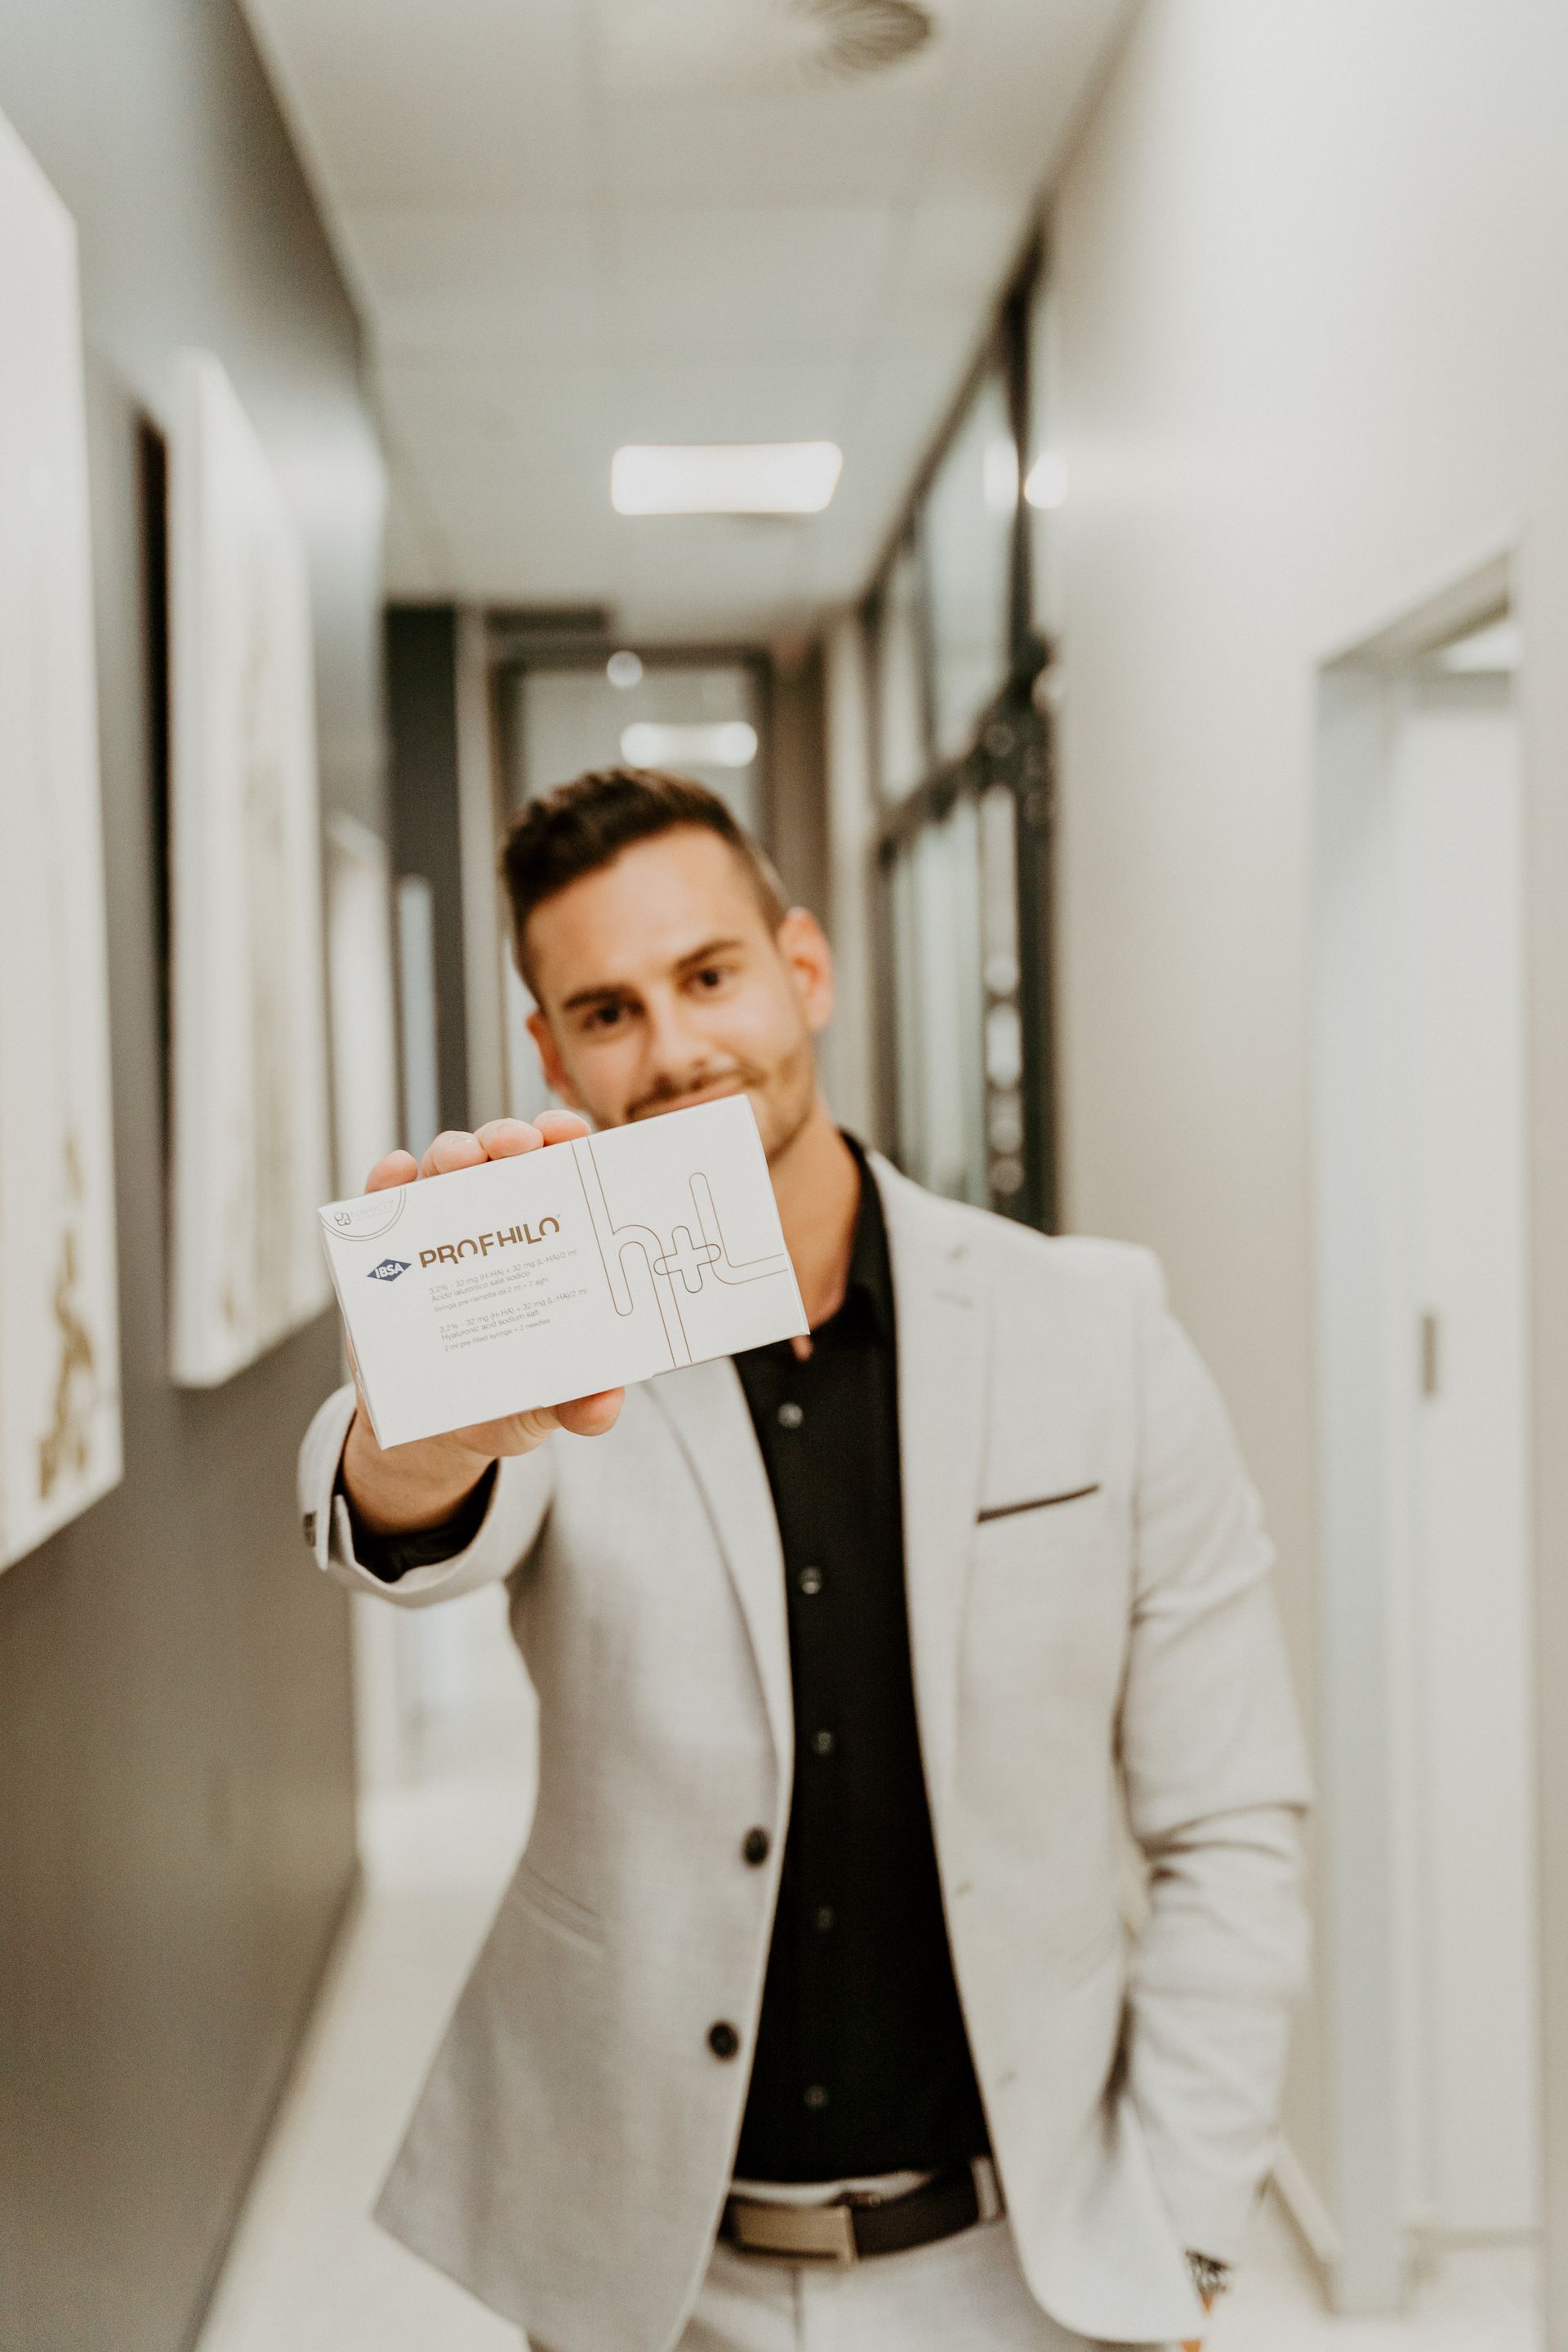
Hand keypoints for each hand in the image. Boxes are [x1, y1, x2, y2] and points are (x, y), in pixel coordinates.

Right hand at [341, 1112, 623, 1533]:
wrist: (438, 1435)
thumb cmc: (511, 1398)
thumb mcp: (554, 1405)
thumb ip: (584, 1406)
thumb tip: (604, 1403)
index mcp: (544, 1242)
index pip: (559, 1175)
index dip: (564, 1143)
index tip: (571, 1133)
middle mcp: (492, 1225)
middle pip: (500, 1161)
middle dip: (508, 1139)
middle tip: (517, 1145)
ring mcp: (436, 1236)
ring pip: (442, 1173)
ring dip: (452, 1153)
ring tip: (460, 1159)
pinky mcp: (383, 1259)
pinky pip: (380, 1208)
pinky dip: (386, 1183)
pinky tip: (396, 1173)